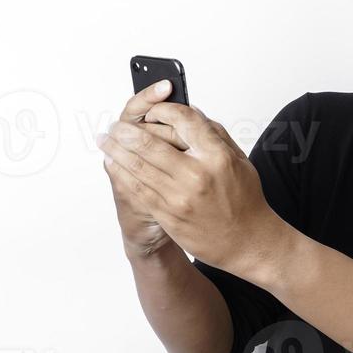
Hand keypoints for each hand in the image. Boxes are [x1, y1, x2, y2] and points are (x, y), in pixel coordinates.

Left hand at [102, 99, 286, 278]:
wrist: (246, 241)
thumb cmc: (245, 201)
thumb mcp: (239, 160)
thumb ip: (214, 134)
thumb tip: (191, 112)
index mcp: (217, 156)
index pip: (183, 120)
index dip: (162, 110)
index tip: (152, 110)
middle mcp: (197, 175)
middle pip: (151, 143)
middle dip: (127, 131)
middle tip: (116, 125)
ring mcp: (179, 197)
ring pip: (138, 166)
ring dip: (116, 150)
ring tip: (105, 140)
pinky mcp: (168, 214)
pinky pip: (137, 189)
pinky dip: (121, 173)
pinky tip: (113, 164)